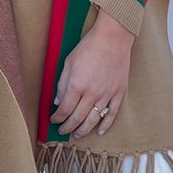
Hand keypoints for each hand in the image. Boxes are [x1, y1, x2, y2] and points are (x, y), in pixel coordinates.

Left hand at [53, 10, 133, 137]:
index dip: (58, 118)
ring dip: (84, 130)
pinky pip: (112, 113)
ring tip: (78, 135)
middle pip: (78, 118)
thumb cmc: (89, 47)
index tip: (54, 120)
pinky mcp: (119, 92)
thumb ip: (62, 84)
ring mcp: (107, 94)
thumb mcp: (69, 62)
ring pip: (94, 119)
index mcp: (77, 85)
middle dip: (68, 127)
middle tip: (63, 131)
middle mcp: (92, 93)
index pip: (65, 109)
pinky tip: (99, 131)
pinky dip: (105, 124)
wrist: (113, 38)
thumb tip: (58, 102)